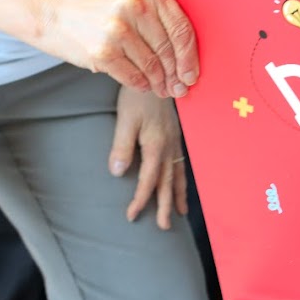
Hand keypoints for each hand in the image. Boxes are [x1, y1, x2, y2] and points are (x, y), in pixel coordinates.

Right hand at [38, 0, 198, 97]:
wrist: (54, 10)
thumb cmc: (100, 7)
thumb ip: (160, 17)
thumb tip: (187, 58)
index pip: (181, 28)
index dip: (190, 56)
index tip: (192, 73)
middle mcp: (135, 7)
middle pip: (168, 49)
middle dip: (176, 74)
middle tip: (180, 87)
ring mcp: (118, 29)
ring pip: (152, 65)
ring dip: (159, 82)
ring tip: (163, 89)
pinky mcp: (103, 51)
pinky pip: (133, 76)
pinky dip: (141, 84)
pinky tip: (145, 85)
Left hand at [110, 86, 188, 229]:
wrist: (159, 73)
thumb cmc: (139, 95)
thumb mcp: (125, 119)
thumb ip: (122, 146)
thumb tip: (117, 172)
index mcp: (156, 145)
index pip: (148, 180)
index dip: (140, 199)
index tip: (131, 215)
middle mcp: (168, 147)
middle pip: (167, 182)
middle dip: (164, 206)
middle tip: (164, 226)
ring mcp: (174, 141)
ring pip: (178, 174)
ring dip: (177, 195)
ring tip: (179, 212)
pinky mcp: (176, 135)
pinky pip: (181, 162)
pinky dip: (182, 177)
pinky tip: (181, 183)